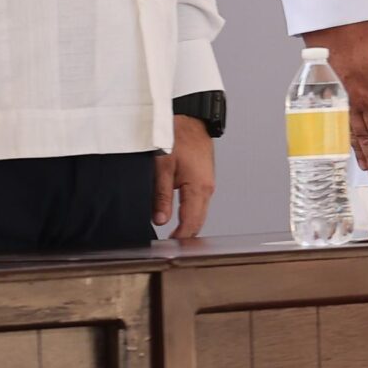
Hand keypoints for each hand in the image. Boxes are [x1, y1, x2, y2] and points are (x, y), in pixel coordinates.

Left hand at [153, 115, 216, 237]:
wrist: (192, 119)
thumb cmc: (178, 136)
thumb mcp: (163, 166)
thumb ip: (161, 195)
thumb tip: (160, 219)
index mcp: (199, 187)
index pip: (191, 222)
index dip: (180, 238)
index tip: (167, 248)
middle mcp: (207, 188)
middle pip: (198, 221)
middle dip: (185, 236)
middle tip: (169, 247)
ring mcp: (208, 184)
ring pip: (200, 213)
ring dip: (188, 225)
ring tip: (172, 236)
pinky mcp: (204, 179)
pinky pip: (199, 203)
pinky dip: (191, 214)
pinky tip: (179, 218)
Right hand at [305, 18, 367, 176]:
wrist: (332, 23)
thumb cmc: (361, 36)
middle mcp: (351, 101)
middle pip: (363, 136)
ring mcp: (337, 98)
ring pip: (348, 132)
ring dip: (357, 151)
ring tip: (364, 166)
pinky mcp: (328, 93)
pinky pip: (337, 122)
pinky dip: (343, 137)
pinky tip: (345, 144)